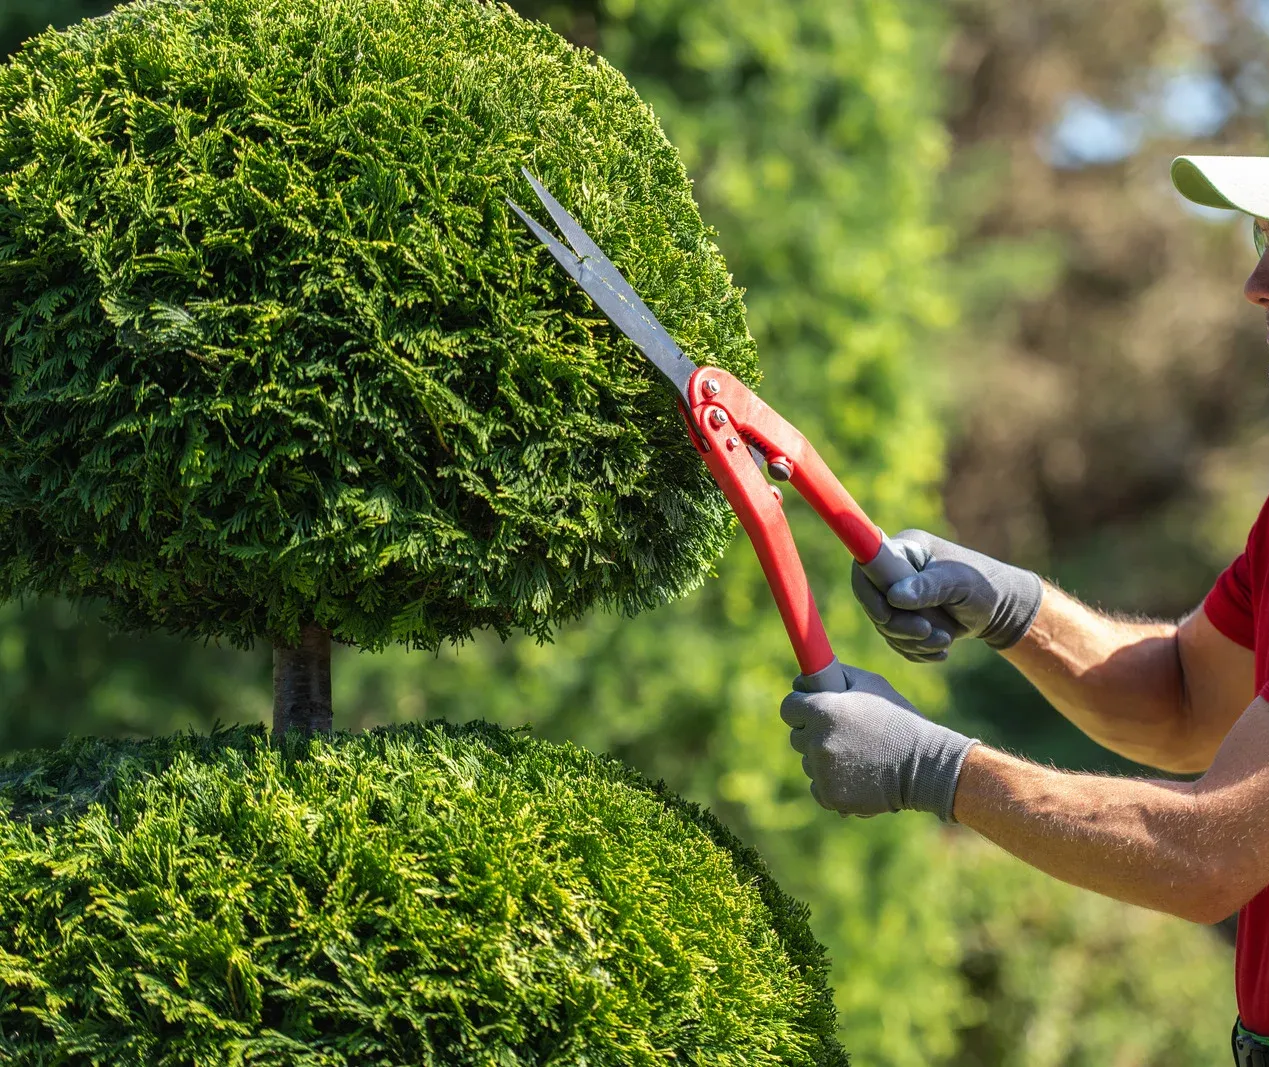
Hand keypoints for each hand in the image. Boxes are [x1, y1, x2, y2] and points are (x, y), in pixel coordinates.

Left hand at [780, 663, 977, 819]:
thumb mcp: (872, 685)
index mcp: (823, 710)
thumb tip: (808, 676)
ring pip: (808, 761)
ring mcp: (821, 770)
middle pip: (797, 735)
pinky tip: (856, 775)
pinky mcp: (829, 795)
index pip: (788, 708)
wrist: (925, 766)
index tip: (812, 710)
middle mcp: (816, 740)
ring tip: (856, 756)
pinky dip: (831, 782)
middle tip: (842, 734)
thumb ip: (838, 674)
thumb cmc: (899, 720)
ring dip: (823, 758)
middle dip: (813, 732)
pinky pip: (817, 785)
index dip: (800, 707)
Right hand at [852, 529, 1042, 661]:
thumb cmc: (984, 585)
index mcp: (905, 549)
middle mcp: (894, 570)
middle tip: (928, 632)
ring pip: (885, 627)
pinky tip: (940, 652)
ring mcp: (897, 595)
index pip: (866, 566)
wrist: (1000, 608)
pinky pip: (896, 641)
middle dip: (899, 625)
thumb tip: (894, 597)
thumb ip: (928, 587)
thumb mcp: (959, 583)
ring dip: (913, 641)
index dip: (868, 593)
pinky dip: (916, 651)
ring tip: (945, 641)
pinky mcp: (903, 617)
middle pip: (873, 603)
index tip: (887, 616)